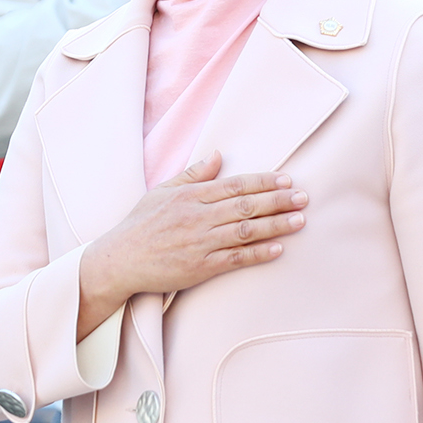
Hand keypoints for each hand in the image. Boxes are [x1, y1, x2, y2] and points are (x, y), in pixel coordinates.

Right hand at [75, 152, 305, 337]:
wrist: (119, 260)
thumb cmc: (139, 224)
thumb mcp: (162, 191)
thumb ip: (192, 174)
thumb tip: (218, 155)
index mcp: (189, 196)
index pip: (234, 185)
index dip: (263, 182)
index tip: (286, 180)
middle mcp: (197, 217)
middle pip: (245, 206)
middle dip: (277, 201)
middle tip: (303, 198)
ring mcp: (200, 243)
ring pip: (245, 231)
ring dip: (275, 225)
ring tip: (299, 221)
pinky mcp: (200, 267)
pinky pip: (235, 258)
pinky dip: (257, 253)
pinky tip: (278, 249)